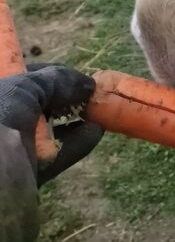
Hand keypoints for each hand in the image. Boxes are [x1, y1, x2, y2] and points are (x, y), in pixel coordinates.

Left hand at [0, 66, 100, 184]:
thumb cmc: (0, 119)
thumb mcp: (25, 88)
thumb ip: (55, 80)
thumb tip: (86, 84)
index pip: (20, 73)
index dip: (48, 71)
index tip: (73, 74)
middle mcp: (3, 119)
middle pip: (36, 101)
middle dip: (64, 96)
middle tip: (89, 93)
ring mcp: (12, 147)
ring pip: (46, 128)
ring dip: (73, 118)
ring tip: (98, 110)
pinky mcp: (27, 170)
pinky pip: (55, 154)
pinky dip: (76, 142)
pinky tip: (96, 130)